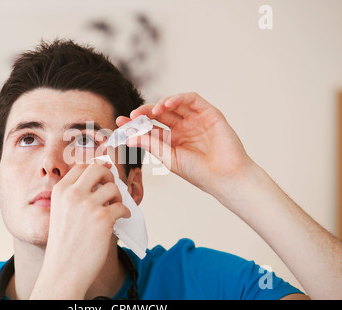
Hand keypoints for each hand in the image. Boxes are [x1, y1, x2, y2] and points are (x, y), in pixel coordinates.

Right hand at [30, 161, 129, 298]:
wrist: (63, 270)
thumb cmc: (64, 244)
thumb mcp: (60, 211)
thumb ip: (75, 195)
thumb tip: (101, 178)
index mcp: (60, 191)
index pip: (81, 166)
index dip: (95, 169)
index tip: (103, 176)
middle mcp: (73, 194)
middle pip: (98, 169)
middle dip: (108, 176)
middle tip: (111, 188)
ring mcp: (88, 206)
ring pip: (113, 187)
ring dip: (118, 197)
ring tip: (114, 207)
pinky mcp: (103, 219)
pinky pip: (122, 206)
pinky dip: (125, 212)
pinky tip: (121, 218)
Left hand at [117, 92, 254, 196]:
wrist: (225, 177)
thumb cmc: (199, 172)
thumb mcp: (169, 158)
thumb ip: (151, 145)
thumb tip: (129, 137)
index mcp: (172, 140)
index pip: (150, 128)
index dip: (135, 125)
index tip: (119, 123)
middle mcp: (183, 128)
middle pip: (159, 114)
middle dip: (144, 112)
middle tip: (131, 116)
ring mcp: (196, 119)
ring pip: (174, 104)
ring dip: (160, 104)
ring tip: (150, 112)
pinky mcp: (209, 113)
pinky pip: (192, 99)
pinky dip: (178, 98)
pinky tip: (167, 105)